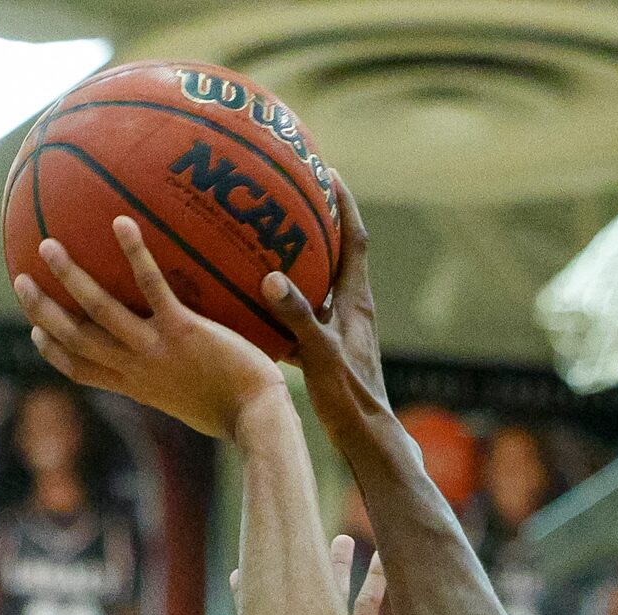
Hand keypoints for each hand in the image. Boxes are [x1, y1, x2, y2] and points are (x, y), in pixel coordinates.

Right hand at [13, 218, 287, 440]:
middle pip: (77, 339)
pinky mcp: (183, 331)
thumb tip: (182, 371)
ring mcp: (156, 350)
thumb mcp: (195, 403)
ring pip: (100, 311)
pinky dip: (135, 255)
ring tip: (48, 245)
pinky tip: (121, 222)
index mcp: (138, 387)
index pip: (84, 371)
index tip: (37, 333)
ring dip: (70, 278)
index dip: (56, 352)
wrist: (259, 420)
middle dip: (43, 311)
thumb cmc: (238, 413)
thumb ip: (177, 383)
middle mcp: (138, 370)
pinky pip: (152, 286)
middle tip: (19, 280)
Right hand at [259, 174, 387, 450]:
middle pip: (336, 253)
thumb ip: (298, 318)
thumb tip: (271, 279)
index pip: (355, 239)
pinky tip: (251, 303)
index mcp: (356, 302)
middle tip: (289, 194)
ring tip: (265, 241)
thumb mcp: (321, 355)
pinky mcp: (328, 352)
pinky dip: (280, 306)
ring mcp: (339, 331)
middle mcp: (351, 310)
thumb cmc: (351, 399)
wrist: (366, 440)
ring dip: (296, 263)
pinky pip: (301, 317)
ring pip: (316, 286)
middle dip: (317, 223)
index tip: (326, 171)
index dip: (344, 203)